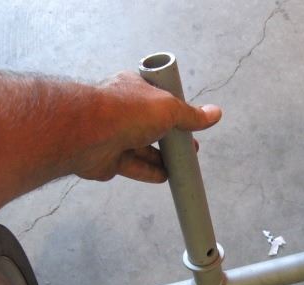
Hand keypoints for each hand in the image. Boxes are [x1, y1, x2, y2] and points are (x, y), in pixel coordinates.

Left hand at [70, 72, 221, 182]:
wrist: (88, 133)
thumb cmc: (126, 111)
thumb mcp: (168, 108)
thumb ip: (191, 115)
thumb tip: (215, 113)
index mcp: (134, 88)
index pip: (157, 96)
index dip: (173, 108)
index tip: (189, 120)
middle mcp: (123, 110)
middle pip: (152, 125)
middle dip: (171, 137)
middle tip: (190, 147)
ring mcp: (114, 135)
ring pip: (143, 148)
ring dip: (162, 157)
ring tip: (182, 165)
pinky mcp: (109, 160)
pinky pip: (134, 167)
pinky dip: (150, 172)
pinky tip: (166, 177)